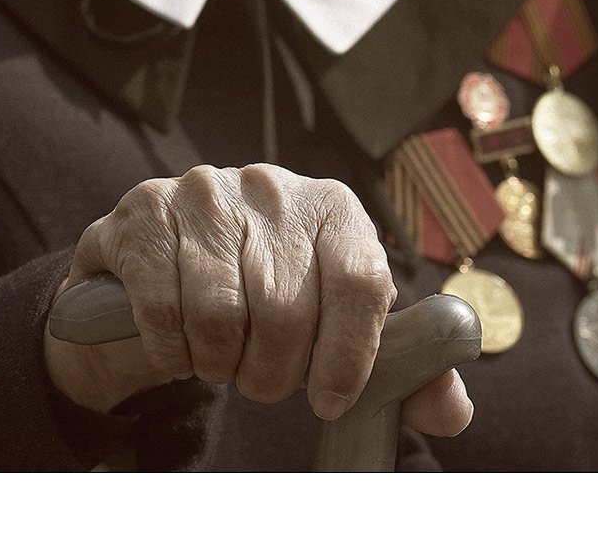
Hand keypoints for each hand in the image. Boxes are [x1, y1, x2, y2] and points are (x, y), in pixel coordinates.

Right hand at [44, 164, 472, 435]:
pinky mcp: (145, 212)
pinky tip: (181, 345)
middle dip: (274, 372)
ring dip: (222, 363)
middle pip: (287, 309)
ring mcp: (205, 193)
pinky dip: (174, 351)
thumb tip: (452, 411)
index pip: (361, 280)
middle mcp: (274, 187)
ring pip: (221, 315)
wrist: (171, 264)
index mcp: (335, 208)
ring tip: (224, 358)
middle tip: (264, 380)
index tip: (330, 399)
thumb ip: (400, 369)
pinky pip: (164, 310)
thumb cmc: (269, 297)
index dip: (349, 354)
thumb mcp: (339, 325)